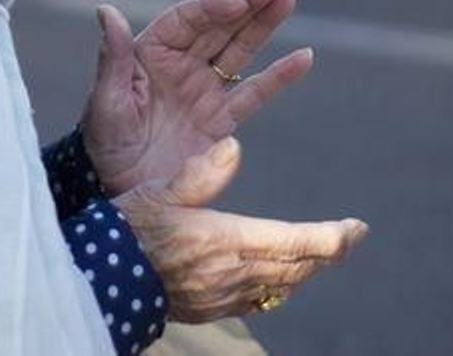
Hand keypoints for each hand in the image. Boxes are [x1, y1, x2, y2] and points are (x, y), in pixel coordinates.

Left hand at [82, 0, 312, 196]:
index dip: (212, 7)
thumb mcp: (105, 101)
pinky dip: (279, 76)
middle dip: (248, 2)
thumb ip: (113, 57)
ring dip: (264, 23)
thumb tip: (106, 11)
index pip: (187, 20)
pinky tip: (304, 57)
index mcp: (152, 52)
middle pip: (220, 25)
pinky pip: (254, 93)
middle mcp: (181, 64)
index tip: (236, 0)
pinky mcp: (221, 120)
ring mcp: (204, 89)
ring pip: (240, 48)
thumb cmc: (103, 142)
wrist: (118, 190)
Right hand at [115, 138, 368, 322]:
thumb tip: (234, 145)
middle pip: (298, 268)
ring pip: (281, 286)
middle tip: (351, 235)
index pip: (296, 243)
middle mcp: (232, 274)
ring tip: (321, 251)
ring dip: (306, 269)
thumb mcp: (159, 191)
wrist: (94, 283)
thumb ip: (201, 172)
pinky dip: (278, 285)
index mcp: (226, 241)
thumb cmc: (126, 230)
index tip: (358, 227)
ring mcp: (222, 297)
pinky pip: (257, 300)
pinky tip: (277, 276)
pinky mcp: (208, 308)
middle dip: (328, 251)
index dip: (333, 237)